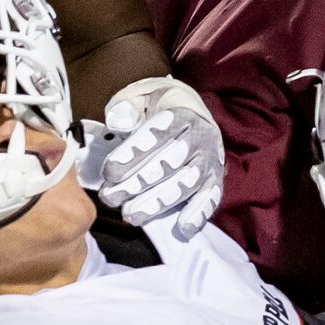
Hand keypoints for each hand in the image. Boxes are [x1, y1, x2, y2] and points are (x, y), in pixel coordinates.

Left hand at [98, 76, 223, 240]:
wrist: (191, 109)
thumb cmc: (157, 106)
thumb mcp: (138, 95)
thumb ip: (126, 106)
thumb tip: (119, 122)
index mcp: (182, 111)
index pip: (158, 133)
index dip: (133, 153)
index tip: (110, 171)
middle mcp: (201, 136)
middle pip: (170, 163)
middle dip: (137, 183)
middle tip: (109, 196)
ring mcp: (210, 160)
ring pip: (186, 184)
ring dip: (157, 202)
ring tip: (130, 214)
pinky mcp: (215, 179)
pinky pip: (210, 198)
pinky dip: (198, 214)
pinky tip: (182, 228)